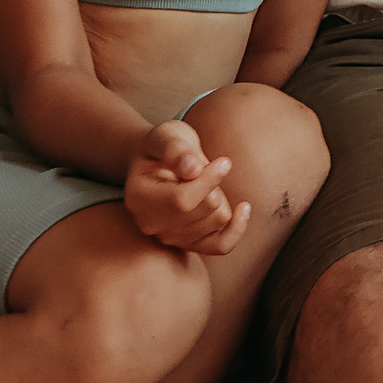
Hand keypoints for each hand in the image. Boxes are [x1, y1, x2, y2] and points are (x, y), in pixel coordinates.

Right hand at [125, 120, 248, 254]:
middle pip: (206, 208)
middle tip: (201, 169)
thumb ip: (176, 150)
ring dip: (221, 197)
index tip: (224, 161)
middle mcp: (151, 225)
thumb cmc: (164, 145)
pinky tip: (244, 207)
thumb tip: (194, 169)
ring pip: (218, 220)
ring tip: (203, 183)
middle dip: (214, 184)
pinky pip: (221, 246)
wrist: (159, 162)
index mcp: (139, 198)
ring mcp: (169, 237)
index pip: (183, 200)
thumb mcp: (165, 136)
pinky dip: (237, 228)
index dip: (210, 181)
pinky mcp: (189, 243)